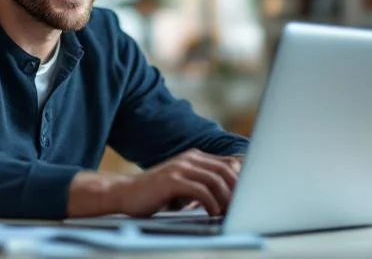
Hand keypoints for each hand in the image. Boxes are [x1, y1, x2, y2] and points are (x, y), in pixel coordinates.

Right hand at [111, 149, 241, 216]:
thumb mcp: (182, 185)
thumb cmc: (155, 194)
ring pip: (215, 180)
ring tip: (229, 214)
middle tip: (241, 209)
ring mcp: (180, 167)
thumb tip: (229, 196)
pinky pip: (201, 191)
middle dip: (237, 191)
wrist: (125, 193)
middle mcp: (189, 158)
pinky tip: (212, 214)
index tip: (247, 199)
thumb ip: (202, 184)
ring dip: (226, 199)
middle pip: (226, 170)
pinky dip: (211, 204)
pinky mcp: (172, 180)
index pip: (228, 164)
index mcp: (194, 157)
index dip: (241, 181)